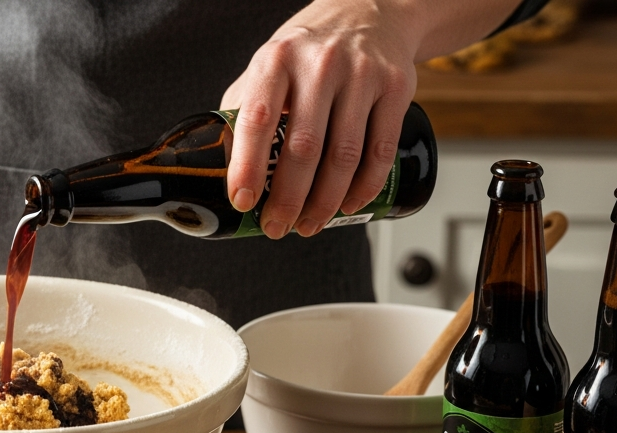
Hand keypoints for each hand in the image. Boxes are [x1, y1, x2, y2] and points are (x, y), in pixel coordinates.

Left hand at [221, 0, 419, 238]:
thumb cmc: (309, 51)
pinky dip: (364, 187)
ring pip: (344, 156)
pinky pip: (381, 150)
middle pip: (304, 148)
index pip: (258, 120)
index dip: (248, 167)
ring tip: (310, 224)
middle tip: (277, 227)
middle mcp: (320, 64)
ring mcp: (362, 74)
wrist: (369, 13)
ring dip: (325, 202)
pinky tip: (349, 204)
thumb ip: (244, 109)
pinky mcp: (397, 87)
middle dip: (288, 199)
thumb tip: (220, 165)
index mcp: (277, 60)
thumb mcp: (268, 66)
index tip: (243, 201)